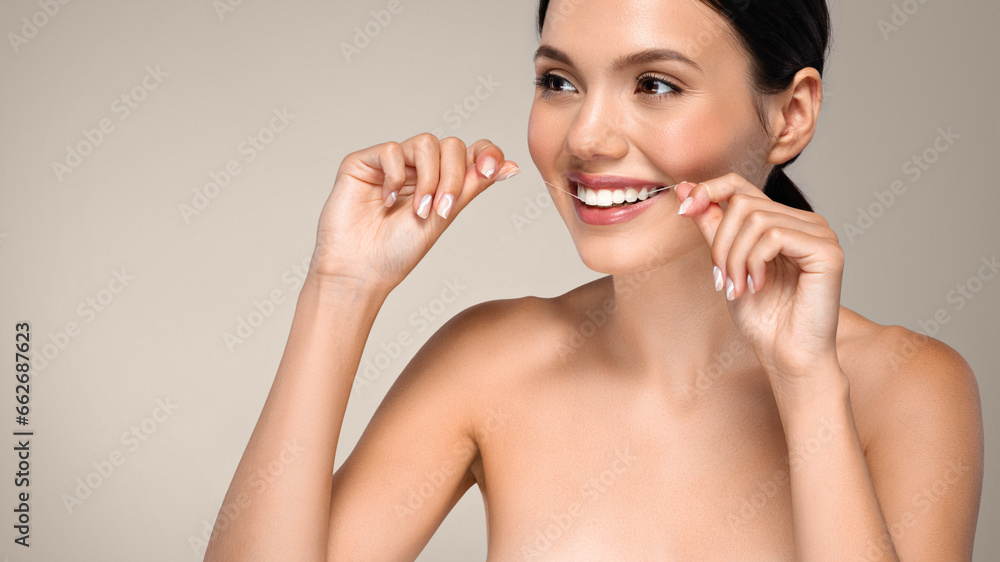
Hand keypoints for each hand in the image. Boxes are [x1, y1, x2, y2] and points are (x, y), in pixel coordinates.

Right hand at [310, 133, 518, 294]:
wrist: (360, 270)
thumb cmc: (398, 250)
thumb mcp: (444, 216)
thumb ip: (471, 186)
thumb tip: (511, 166)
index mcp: (439, 181)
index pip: (468, 152)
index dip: (485, 153)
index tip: (493, 170)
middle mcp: (416, 168)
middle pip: (450, 146)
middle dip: (453, 177)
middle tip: (443, 209)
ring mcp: (391, 164)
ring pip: (425, 143)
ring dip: (428, 179)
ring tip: (418, 210)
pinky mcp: (364, 162)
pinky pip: (391, 150)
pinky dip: (395, 177)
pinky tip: (387, 201)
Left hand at [675, 173, 844, 384]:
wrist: (786, 355)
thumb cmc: (762, 317)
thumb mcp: (726, 264)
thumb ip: (712, 227)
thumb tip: (685, 189)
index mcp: (783, 221)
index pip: (741, 185)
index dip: (708, 190)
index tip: (683, 209)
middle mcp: (805, 221)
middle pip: (744, 202)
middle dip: (720, 242)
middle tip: (720, 277)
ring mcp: (820, 233)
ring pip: (756, 219)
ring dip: (735, 257)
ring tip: (737, 286)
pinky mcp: (828, 250)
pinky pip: (774, 236)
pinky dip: (754, 262)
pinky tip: (757, 286)